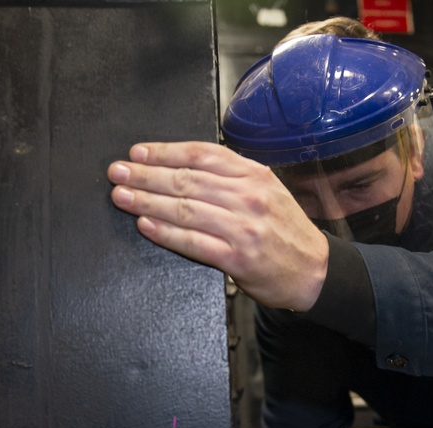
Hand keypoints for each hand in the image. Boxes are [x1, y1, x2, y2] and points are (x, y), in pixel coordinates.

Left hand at [107, 142, 328, 311]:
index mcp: (254, 175)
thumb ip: (233, 178)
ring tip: (122, 196)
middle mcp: (248, 197)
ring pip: (185, 209)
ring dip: (148, 201)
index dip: (165, 152)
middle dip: (146, 175)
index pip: (201, 156)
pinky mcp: (237, 258)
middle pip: (187, 180)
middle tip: (117, 172)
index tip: (138, 152)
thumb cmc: (285, 232)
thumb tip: (186, 166)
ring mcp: (243, 228)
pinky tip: (146, 224)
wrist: (315, 271)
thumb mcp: (268, 191)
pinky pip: (194, 242)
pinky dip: (167, 233)